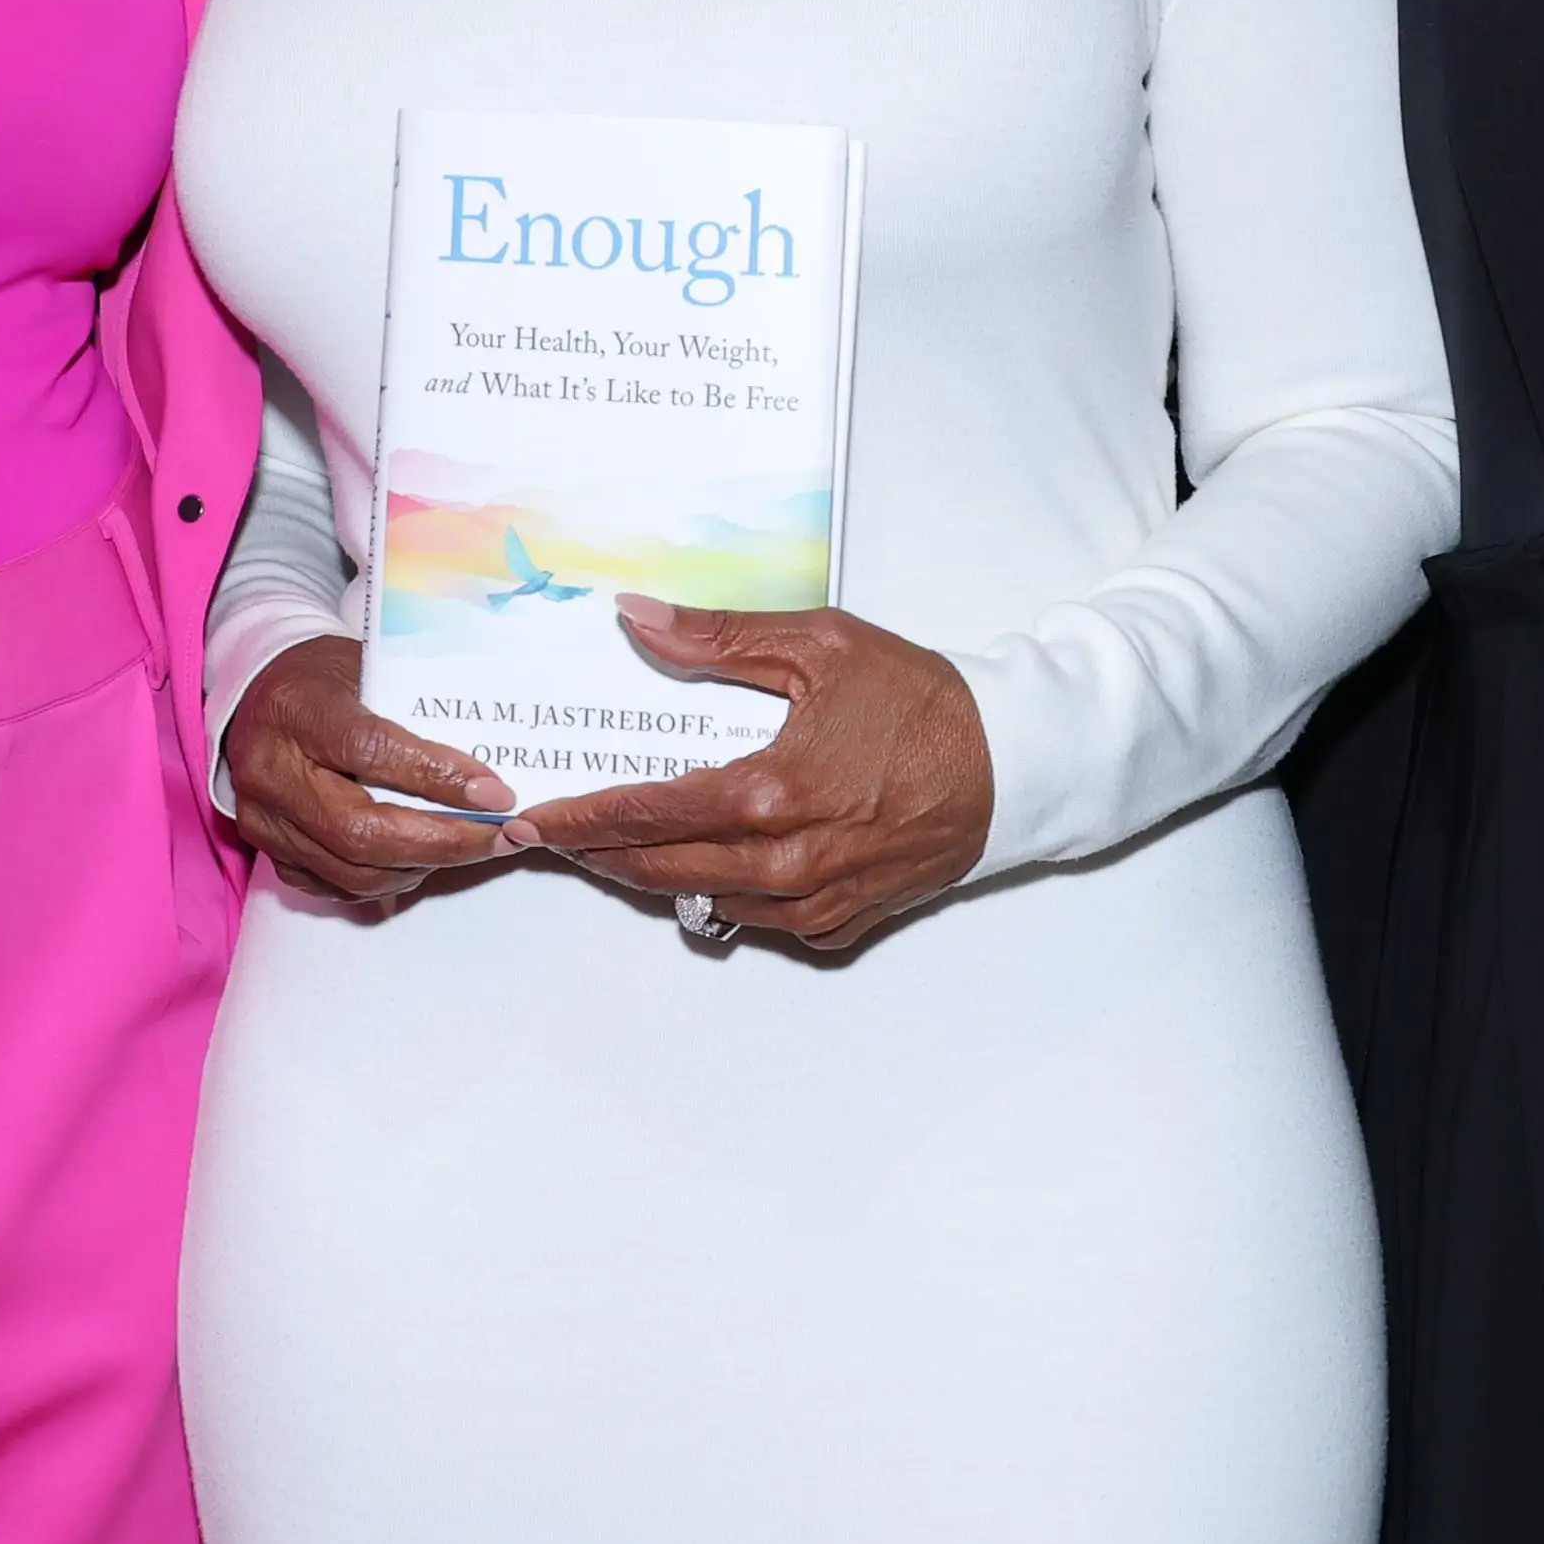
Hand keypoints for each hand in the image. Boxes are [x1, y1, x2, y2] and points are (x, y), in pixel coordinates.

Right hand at [221, 635, 513, 901]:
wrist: (257, 694)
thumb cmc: (322, 677)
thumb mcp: (366, 667)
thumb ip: (412, 715)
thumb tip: (482, 771)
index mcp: (297, 711)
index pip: (370, 752)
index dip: (437, 778)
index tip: (494, 793)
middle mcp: (270, 772)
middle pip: (361, 831)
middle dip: (442, 842)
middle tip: (498, 836)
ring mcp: (265, 820)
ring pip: (353, 871)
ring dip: (423, 866)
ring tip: (471, 847)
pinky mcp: (268, 852)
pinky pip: (337, 886)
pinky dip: (389, 878)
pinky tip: (423, 858)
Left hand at [507, 596, 991, 949]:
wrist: (1010, 764)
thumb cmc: (920, 701)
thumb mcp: (818, 646)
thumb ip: (717, 637)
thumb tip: (636, 618)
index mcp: (769, 793)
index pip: (644, 815)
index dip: (579, 819)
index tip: (533, 820)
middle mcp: (784, 862)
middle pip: (659, 870)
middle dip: (597, 854)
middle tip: (553, 837)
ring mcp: (813, 902)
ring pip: (702, 904)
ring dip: (654, 877)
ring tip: (616, 845)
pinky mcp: (840, 924)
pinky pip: (756, 925)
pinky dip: (722, 897)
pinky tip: (706, 865)